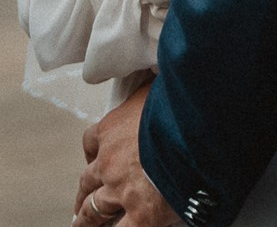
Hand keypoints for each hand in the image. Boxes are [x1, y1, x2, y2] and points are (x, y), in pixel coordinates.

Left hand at [76, 77, 181, 226]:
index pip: (92, 141)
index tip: (94, 159)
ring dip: (87, 220)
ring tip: (83, 225)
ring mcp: (121, 190)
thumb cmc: (181, 105)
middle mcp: (109, 161)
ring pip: (94, 210)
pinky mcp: (140, 215)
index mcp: (112, 129)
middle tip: (81, 203)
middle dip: (84, 193)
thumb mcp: (158, 87)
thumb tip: (157, 66)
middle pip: (87, 180)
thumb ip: (151, 89)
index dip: (93, 153)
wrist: (196, 130)